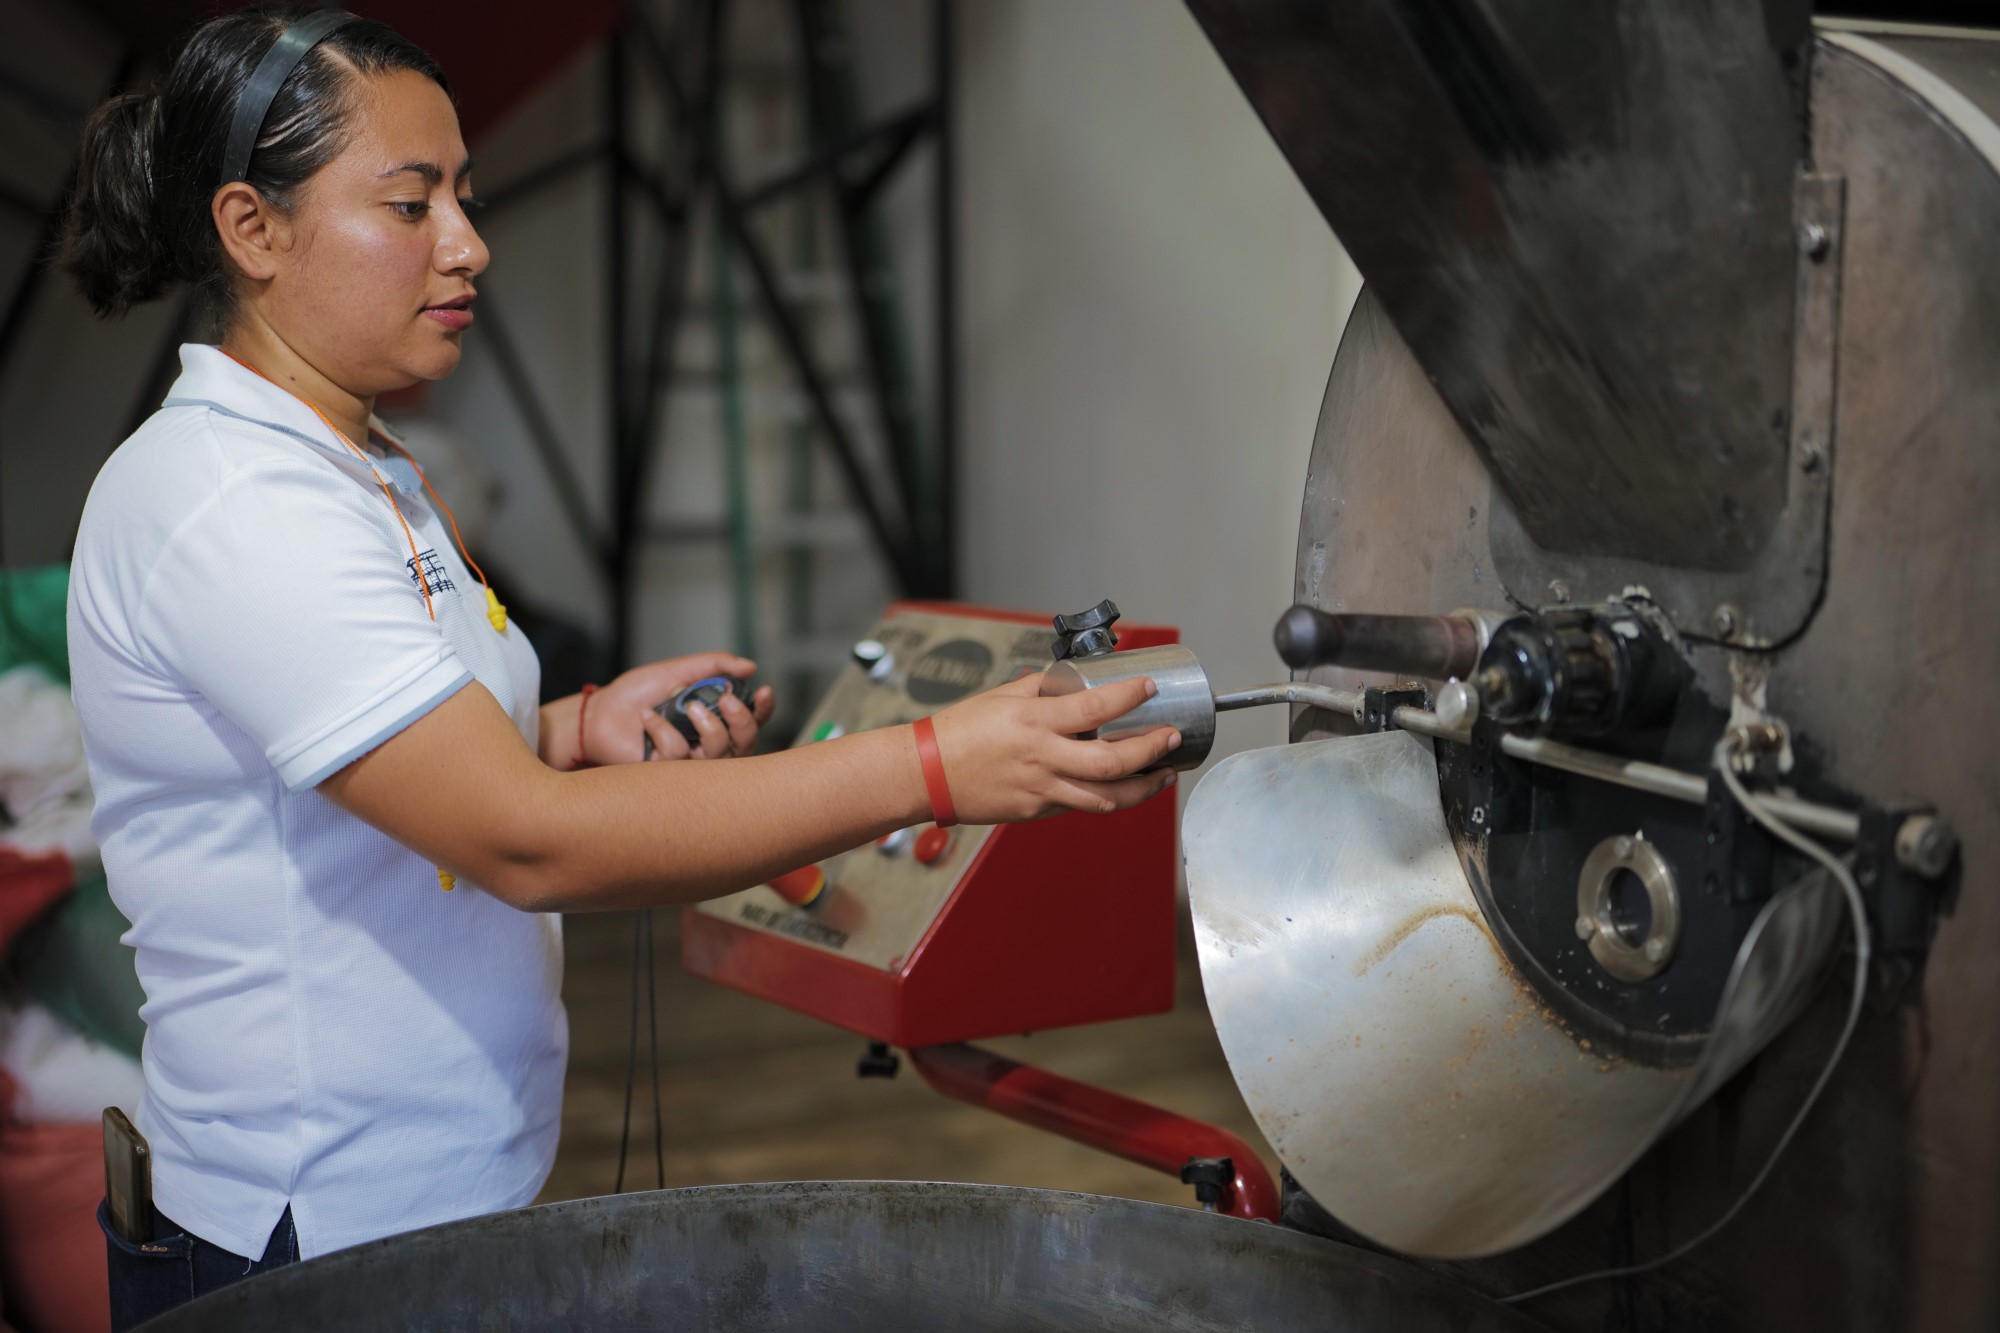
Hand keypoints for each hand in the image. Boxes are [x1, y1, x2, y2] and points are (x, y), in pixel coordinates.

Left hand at [584, 653, 775, 764]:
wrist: (601, 712)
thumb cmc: (639, 693)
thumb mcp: (679, 670)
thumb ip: (715, 665)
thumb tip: (750, 666)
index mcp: (717, 718)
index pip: (753, 720)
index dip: (764, 709)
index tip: (763, 691)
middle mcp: (709, 744)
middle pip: (747, 744)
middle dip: (743, 722)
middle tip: (726, 700)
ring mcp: (691, 763)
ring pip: (720, 755)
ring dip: (709, 727)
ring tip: (686, 706)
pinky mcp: (669, 774)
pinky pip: (680, 756)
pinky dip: (664, 730)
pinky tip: (647, 718)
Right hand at [925, 671, 1180, 823]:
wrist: (924, 774)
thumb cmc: (956, 732)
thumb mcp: (1000, 696)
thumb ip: (1040, 687)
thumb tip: (1071, 679)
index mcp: (1034, 721)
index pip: (1095, 707)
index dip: (1129, 696)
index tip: (1149, 688)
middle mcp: (1042, 757)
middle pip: (1113, 762)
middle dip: (1151, 750)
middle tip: (1171, 739)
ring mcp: (1041, 789)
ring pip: (1106, 797)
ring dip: (1143, 788)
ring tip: (1163, 775)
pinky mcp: (1035, 811)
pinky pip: (1079, 806)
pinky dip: (1106, 798)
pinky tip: (1122, 789)